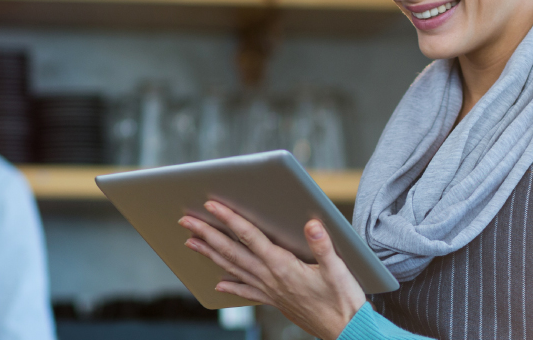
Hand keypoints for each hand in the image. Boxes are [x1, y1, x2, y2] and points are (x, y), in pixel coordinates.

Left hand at [179, 201, 366, 339]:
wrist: (346, 332)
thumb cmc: (343, 301)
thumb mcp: (338, 270)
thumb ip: (322, 245)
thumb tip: (311, 223)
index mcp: (283, 266)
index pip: (249, 236)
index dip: (230, 219)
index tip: (212, 206)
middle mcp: (270, 278)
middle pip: (232, 251)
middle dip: (207, 234)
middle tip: (185, 220)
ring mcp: (270, 291)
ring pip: (233, 269)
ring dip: (210, 254)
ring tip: (191, 242)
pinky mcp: (275, 301)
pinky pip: (246, 292)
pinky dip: (231, 286)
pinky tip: (219, 285)